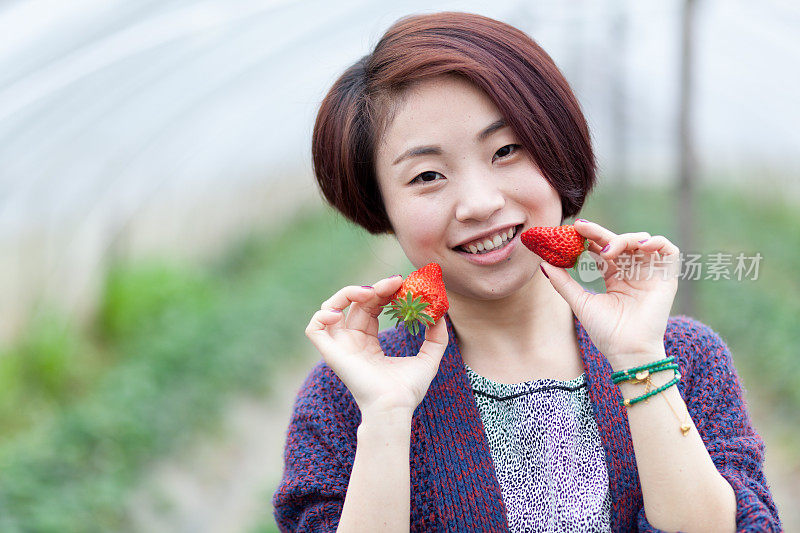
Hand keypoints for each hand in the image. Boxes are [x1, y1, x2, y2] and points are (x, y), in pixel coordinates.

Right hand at [305, 275, 448, 419]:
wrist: (395, 407)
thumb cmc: (407, 390)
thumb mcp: (428, 358)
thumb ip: (436, 337)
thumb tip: (440, 314)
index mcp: (369, 343)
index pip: (370, 307)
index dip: (383, 291)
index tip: (400, 283)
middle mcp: (352, 342)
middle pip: (354, 303)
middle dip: (373, 288)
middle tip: (394, 281)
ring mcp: (340, 347)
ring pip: (330, 308)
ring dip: (347, 293)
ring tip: (370, 291)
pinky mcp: (331, 353)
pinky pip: (314, 328)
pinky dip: (322, 314)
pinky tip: (342, 311)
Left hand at [540, 219, 680, 369]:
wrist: (627, 351)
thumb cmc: (605, 331)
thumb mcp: (580, 301)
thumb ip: (563, 282)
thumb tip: (543, 263)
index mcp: (614, 277)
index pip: (602, 250)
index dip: (590, 238)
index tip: (572, 230)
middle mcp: (632, 273)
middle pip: (619, 243)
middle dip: (600, 233)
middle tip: (582, 228)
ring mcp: (650, 274)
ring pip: (641, 242)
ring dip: (624, 239)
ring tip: (608, 251)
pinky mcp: (667, 278)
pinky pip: (668, 251)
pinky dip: (656, 242)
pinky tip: (641, 246)